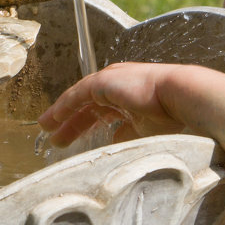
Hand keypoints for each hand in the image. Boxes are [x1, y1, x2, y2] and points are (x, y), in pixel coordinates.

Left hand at [38, 63, 189, 147]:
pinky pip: (76, 95)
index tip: (78, 140)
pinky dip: (63, 107)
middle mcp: (117, 87)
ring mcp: (110, 83)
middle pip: (88, 108)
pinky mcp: (102, 82)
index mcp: (129, 98)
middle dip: (72, 124)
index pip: (103, 113)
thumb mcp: (143, 130)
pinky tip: (52, 119)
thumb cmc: (169, 114)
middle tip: (57, 140)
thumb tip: (112, 143)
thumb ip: (126, 135)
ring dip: (62, 115)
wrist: (177, 96)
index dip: (88, 126)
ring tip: (46, 129)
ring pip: (79, 100)